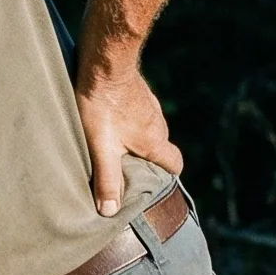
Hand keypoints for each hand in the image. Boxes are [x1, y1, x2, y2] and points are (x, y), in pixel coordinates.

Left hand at [75, 67, 181, 216]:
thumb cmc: (102, 105)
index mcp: (154, 141)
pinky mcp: (138, 92)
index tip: (154, 183)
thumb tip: (110, 211)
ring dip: (136, 139)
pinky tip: (109, 120)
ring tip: (114, 146)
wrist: (104, 62)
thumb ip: (107, 179)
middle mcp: (157, 123)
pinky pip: (138, 112)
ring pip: (149, 129)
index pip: (175, 164)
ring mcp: (149, 105)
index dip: (168, 175)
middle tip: (127, 169)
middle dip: (148, 160)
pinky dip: (129, 120)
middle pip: (160, 148)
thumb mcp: (100, 148)